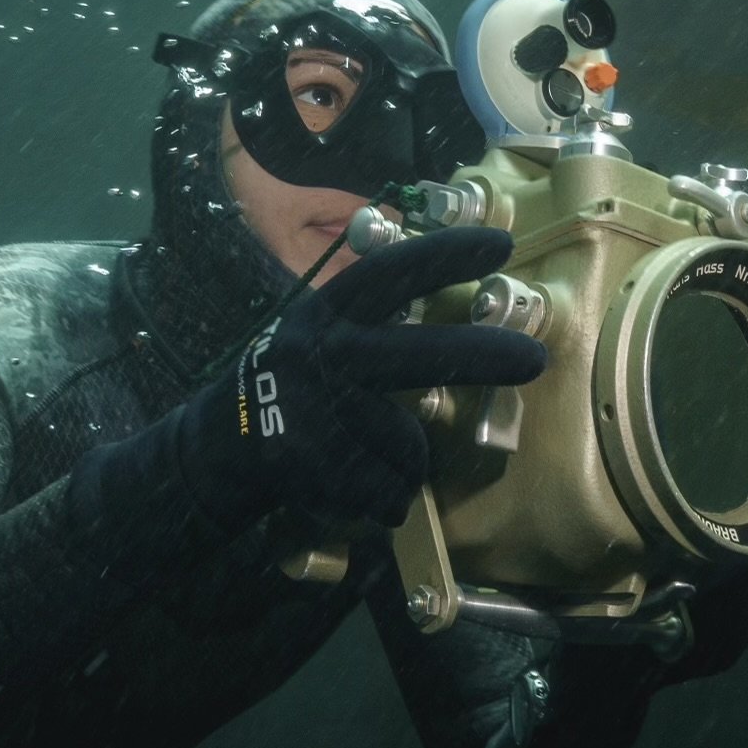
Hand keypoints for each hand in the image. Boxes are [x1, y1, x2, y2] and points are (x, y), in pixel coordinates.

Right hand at [178, 226, 546, 529]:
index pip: (390, 274)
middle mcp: (318, 352)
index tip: (500, 245)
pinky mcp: (307, 459)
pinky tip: (354, 491)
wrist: (213, 450)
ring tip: (365, 461)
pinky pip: (385, 489)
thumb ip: (373, 328)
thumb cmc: (290, 389)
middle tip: (534, 360)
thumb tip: (465, 333)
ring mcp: (312, 407)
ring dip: (402, 467)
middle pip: (415, 356)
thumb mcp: (318, 336)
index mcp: (324, 312)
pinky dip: (383, 501)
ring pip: (407, 447)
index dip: (444, 256)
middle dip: (481, 356)